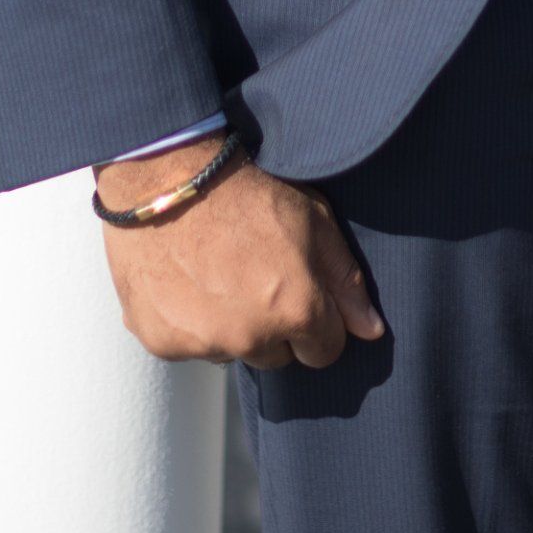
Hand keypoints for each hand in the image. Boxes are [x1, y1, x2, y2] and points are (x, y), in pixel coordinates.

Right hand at [94, 135, 385, 369]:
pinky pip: (188, 345)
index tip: (299, 292)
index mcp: (295, 310)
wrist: (165, 176)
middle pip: (276, 356)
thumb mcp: (312, 219)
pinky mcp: (161, 342)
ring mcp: (202, 344)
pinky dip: (188, 323)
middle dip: (273, 326)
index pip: (323, 351)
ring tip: (217, 273)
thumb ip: (345, 280)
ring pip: (231, 351)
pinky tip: (185, 280)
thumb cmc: (247, 189)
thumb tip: (370, 330)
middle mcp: (250, 338)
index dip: (317, 321)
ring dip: (230, 326)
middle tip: (254, 276)